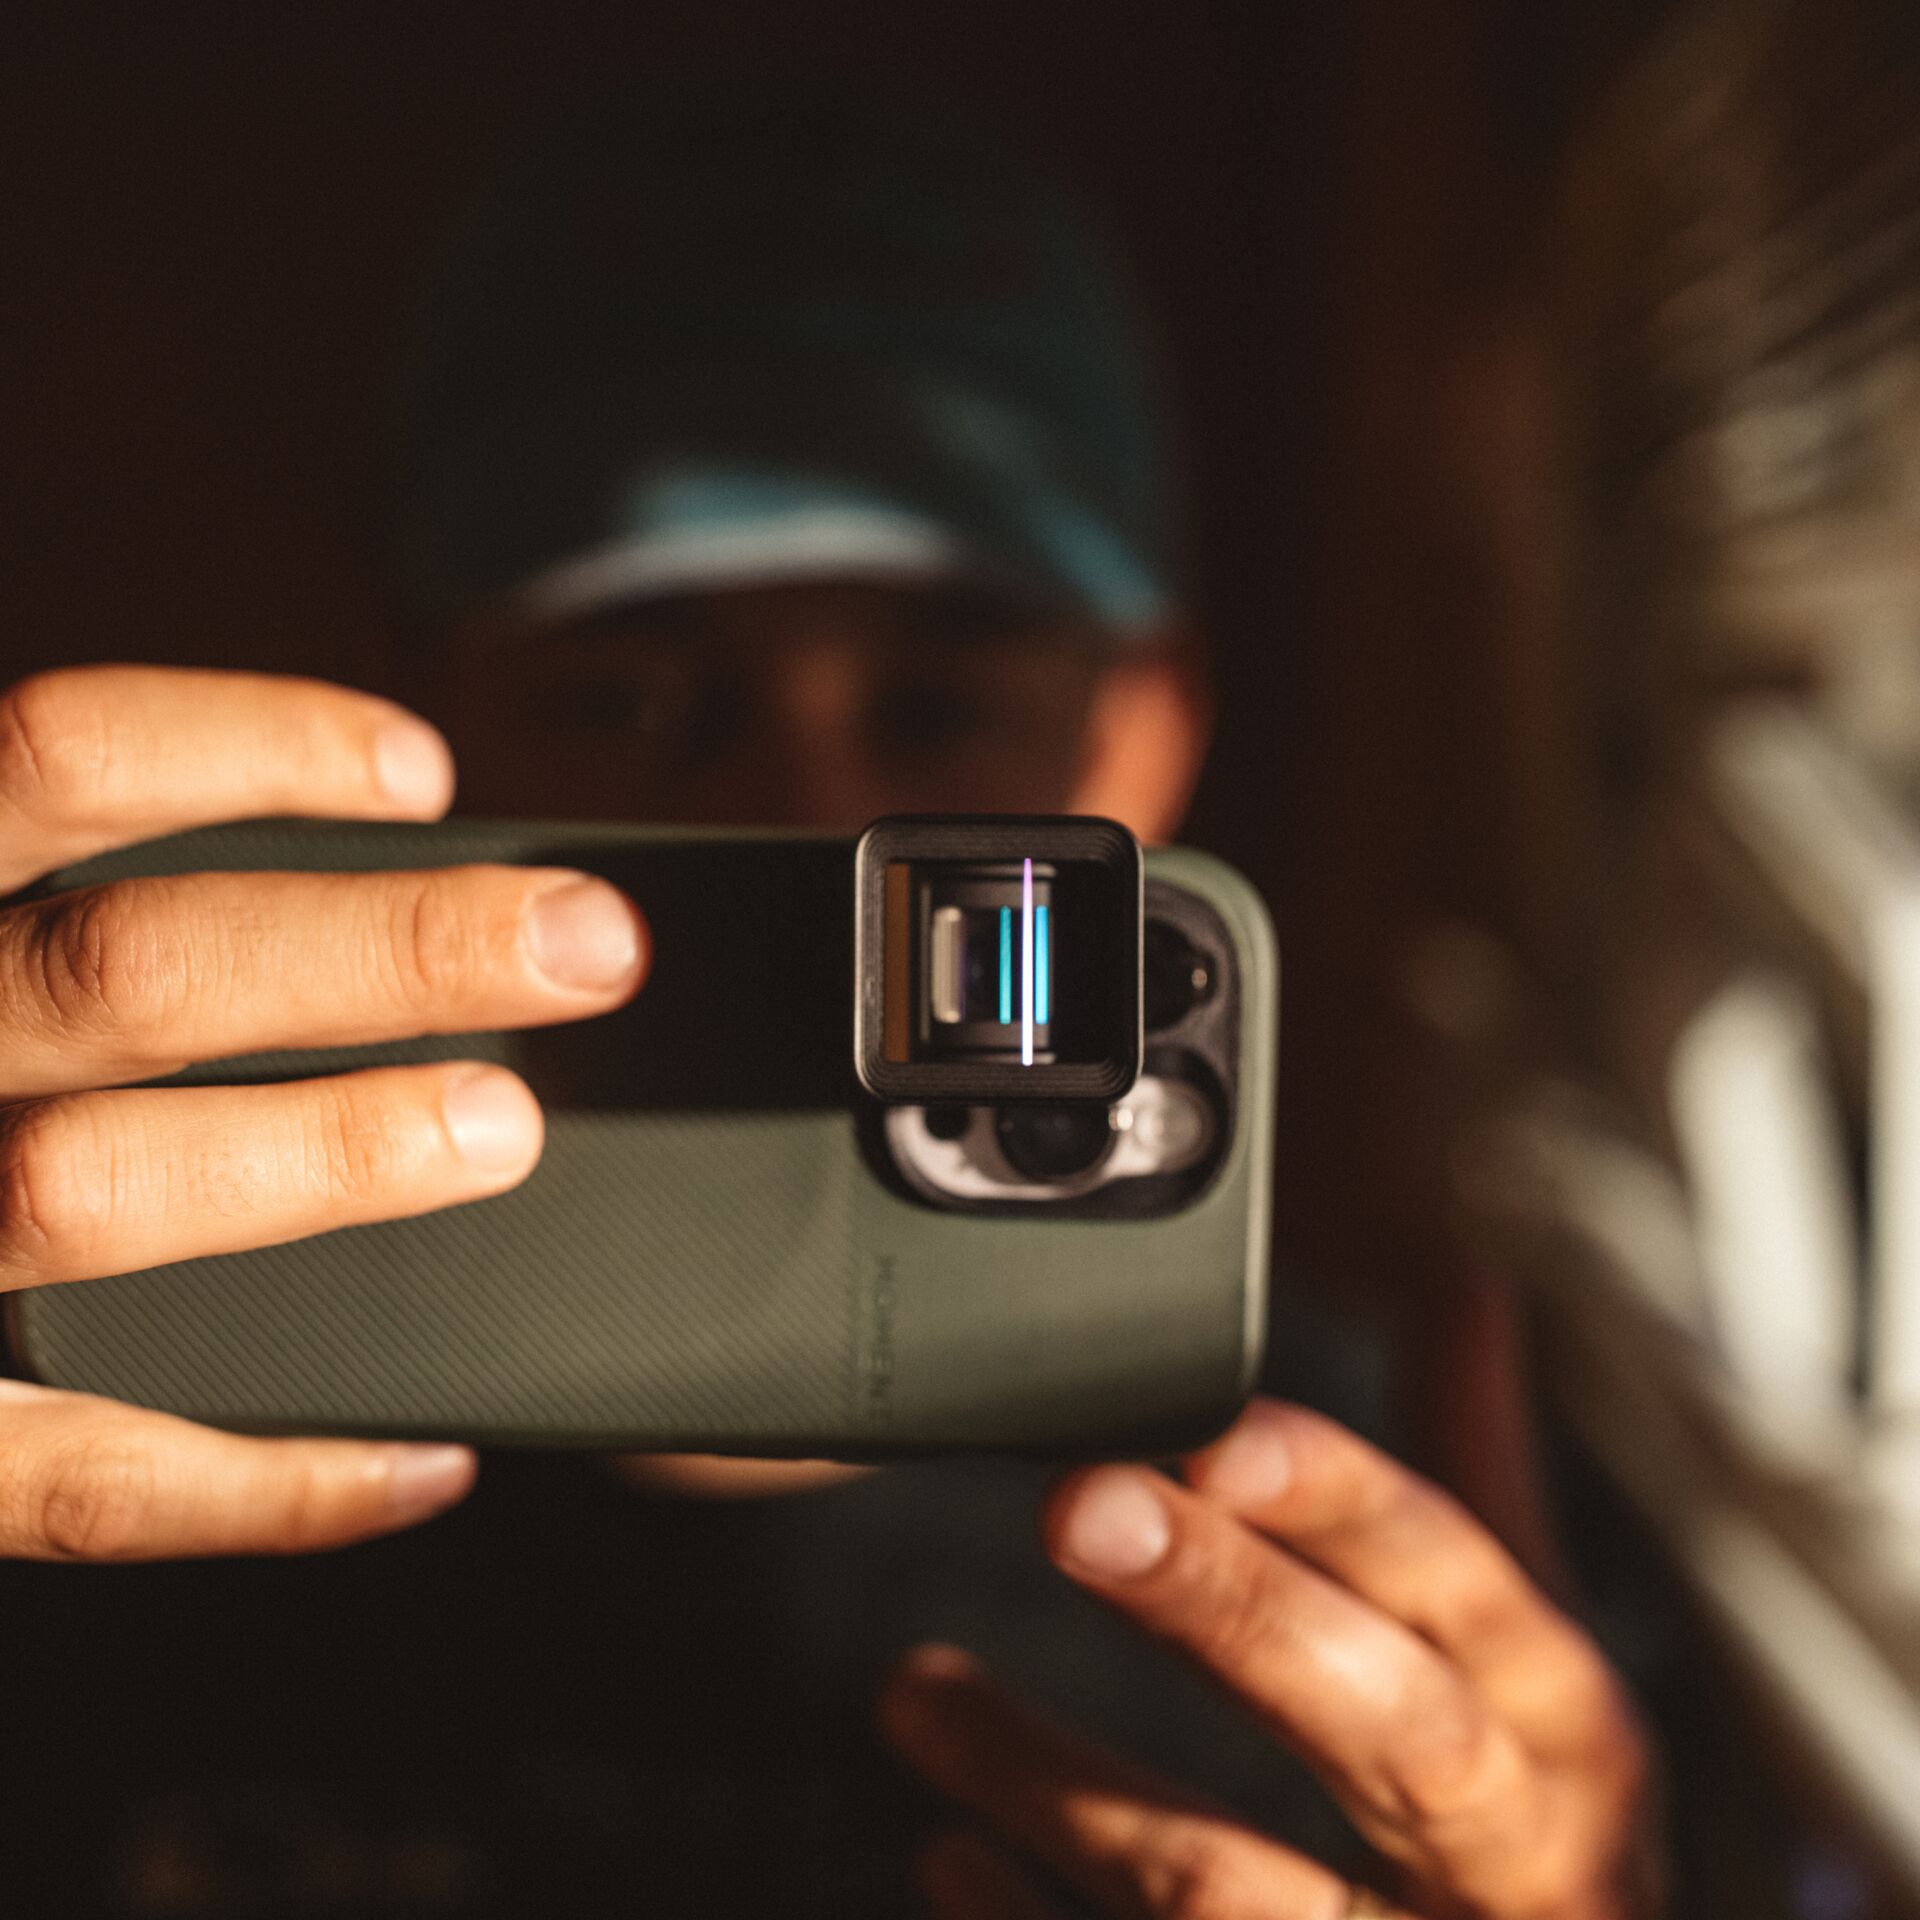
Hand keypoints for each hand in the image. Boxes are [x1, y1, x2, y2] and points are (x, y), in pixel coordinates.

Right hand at [0, 664, 646, 1558]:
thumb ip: (58, 917)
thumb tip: (351, 903)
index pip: (53, 757)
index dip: (251, 747)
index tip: (425, 772)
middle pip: (131, 971)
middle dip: (386, 950)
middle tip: (588, 946)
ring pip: (91, 1190)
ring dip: (326, 1159)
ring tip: (503, 1133)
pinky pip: (83, 1479)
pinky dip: (267, 1479)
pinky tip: (420, 1454)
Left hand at [882, 1399, 1652, 1919]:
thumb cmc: (1527, 1825)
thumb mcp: (1528, 1663)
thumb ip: (1479, 1480)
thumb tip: (1467, 1286)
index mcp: (1568, 1729)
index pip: (1463, 1584)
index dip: (1342, 1506)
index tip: (1210, 1429)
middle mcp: (1525, 1865)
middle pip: (1390, 1732)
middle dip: (1231, 1610)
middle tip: (1073, 1504)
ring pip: (1227, 1889)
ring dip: (1057, 1785)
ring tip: (914, 1689)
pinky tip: (948, 1856)